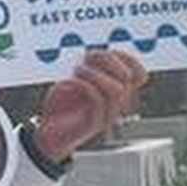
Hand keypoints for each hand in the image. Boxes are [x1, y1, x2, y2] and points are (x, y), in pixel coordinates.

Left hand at [33, 46, 150, 166]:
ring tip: (77, 70)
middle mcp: (116, 104)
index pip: (139, 74)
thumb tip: (95, 54)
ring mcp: (107, 115)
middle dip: (107, 61)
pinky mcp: (94, 124)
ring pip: (116, 89)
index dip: (128, 58)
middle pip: (127, 77)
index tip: (107, 51)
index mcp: (116, 92)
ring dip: (94, 73)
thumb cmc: (60, 106)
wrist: (48, 135)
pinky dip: (83, 85)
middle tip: (87, 59)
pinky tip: (71, 81)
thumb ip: (89, 66)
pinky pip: (97, 100)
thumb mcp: (74, 79)